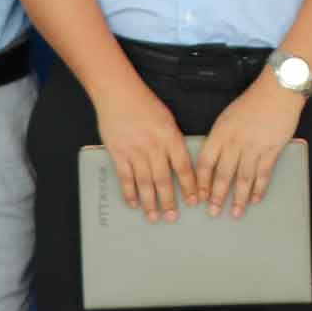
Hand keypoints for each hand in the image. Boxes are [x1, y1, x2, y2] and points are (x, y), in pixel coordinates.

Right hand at [94, 76, 199, 222]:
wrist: (118, 93)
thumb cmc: (144, 104)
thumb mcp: (167, 119)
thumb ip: (173, 142)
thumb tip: (179, 165)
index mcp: (170, 137)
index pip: (184, 167)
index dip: (189, 186)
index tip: (193, 201)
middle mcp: (154, 146)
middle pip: (163, 179)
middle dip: (169, 201)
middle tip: (172, 217)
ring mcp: (134, 151)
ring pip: (144, 182)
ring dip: (149, 202)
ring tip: (154, 217)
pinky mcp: (118, 153)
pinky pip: (125, 177)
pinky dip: (129, 192)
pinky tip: (134, 203)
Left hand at [200, 79, 304, 217]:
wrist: (277, 91)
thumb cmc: (252, 103)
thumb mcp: (227, 118)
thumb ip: (220, 139)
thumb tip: (214, 161)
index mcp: (221, 133)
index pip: (206, 162)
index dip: (202, 182)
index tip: (199, 196)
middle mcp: (235, 142)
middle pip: (223, 174)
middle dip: (217, 196)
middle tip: (213, 212)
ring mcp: (254, 147)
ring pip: (244, 178)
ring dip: (239, 198)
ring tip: (236, 213)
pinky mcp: (271, 150)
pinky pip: (263, 174)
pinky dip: (259, 188)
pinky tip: (255, 199)